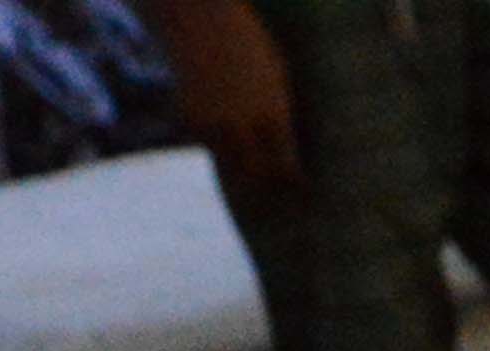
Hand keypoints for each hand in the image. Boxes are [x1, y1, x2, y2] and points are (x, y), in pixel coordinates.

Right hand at [147, 0, 301, 199]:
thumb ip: (281, 112)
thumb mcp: (277, 76)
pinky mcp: (188, 119)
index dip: (293, 182)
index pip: (286, 167)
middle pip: (257, 175)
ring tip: (249, 170)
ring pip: (229, 164)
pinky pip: (207, 143)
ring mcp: (212, 124)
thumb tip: (289, 145)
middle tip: (274, 192)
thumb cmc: (248, 43)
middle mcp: (242, 127)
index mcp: (274, 116)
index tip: (300, 190)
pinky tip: (220, 132)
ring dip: (239, 167)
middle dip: (266, 184)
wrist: (198, 19)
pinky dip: (215, 142)